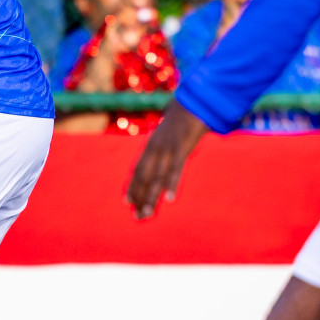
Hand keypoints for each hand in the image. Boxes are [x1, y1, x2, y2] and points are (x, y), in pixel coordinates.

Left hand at [126, 99, 206, 218]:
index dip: (132, 186)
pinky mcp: (181, 148)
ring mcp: (166, 149)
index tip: (127, 202)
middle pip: (144, 178)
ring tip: (147, 213)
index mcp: (150, 146)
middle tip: (137, 216)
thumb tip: (159, 162)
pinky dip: (172, 184)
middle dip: (140, 197)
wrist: (192, 103)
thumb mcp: (166, 136)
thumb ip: (161, 149)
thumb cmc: (180, 122)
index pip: (138, 171)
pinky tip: (169, 199)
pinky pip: (175, 170)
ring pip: (156, 178)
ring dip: (152, 197)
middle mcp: (154, 149)